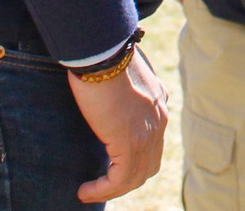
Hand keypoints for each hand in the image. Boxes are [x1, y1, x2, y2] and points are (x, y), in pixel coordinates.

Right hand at [71, 43, 168, 202]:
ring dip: (111, 190)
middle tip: (101, 186)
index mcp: (158, 102)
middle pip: (149, 165)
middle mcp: (159, 119)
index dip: (135, 160)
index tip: (112, 167)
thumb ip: (123, 87)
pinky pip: (120, 178)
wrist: (102, 51)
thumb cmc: (104, 55)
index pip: (154, 142)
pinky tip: (85, 190)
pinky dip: (103, 189)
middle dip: (126, 180)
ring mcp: (148, 132)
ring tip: (89, 192)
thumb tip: (106, 87)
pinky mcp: (130, 141)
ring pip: (135, 176)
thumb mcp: (120, 72)